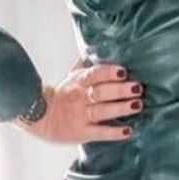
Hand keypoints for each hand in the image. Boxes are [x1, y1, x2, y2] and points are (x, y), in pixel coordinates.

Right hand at [16, 58, 142, 144]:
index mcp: (78, 81)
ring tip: (137, 105)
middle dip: (120, 90)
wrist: (41, 118)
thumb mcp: (72, 76)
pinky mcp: (81, 133)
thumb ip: (86, 63)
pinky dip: (114, 133)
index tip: (124, 71)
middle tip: (138, 88)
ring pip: (102, 111)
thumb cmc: (63, 95)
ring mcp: (80, 115)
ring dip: (120, 108)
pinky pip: (99, 133)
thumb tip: (98, 46)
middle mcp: (79, 97)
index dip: (109, 72)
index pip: (94, 74)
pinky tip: (128, 131)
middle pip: (101, 92)